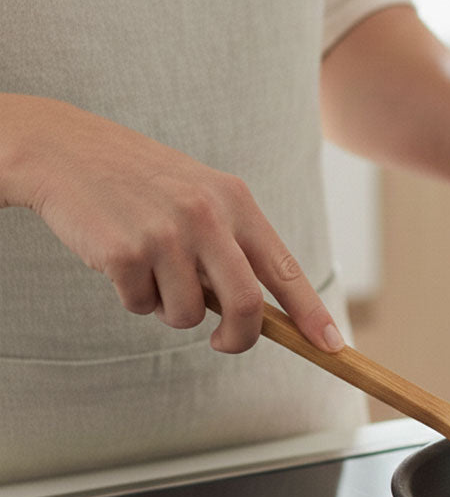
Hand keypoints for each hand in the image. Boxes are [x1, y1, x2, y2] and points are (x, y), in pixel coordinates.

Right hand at [0, 94, 343, 353]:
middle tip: (224, 342)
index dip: (311, 313)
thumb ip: (233, 246)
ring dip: (170, 308)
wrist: (68, 150)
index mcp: (236, 202)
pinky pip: (140, 306)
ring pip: (187, 315)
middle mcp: (207, 217)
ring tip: (152, 269)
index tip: (332, 346)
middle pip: (245, 306)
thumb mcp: (202, 196)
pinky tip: (121, 259)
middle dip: (239, 339)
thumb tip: (259, 313)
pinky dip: (132, 297)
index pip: (285, 269)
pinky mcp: (123, 252)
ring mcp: (165, 234)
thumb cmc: (145, 181)